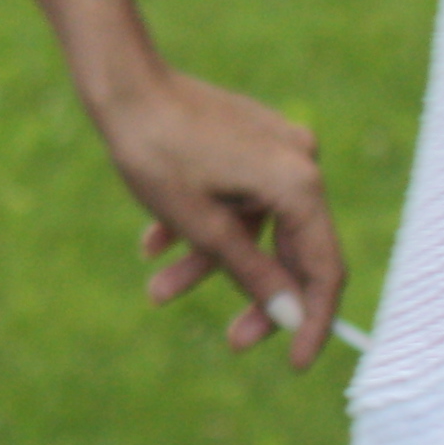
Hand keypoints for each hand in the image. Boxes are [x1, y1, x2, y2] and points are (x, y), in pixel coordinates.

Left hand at [96, 63, 345, 367]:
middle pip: (288, 249)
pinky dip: (203, 223)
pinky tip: (154, 243)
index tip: (293, 363)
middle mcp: (297, 161)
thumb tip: (295, 318)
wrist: (120, 81)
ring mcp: (272, 146)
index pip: (324, 268)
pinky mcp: (246, 138)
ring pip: (251, 225)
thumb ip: (255, 275)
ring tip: (158, 290)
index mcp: (298, 183)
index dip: (313, 320)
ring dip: (210, 260)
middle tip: (231, 340)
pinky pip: (235, 196)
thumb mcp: (203, 227)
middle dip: (253, 294)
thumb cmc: (157, 152)